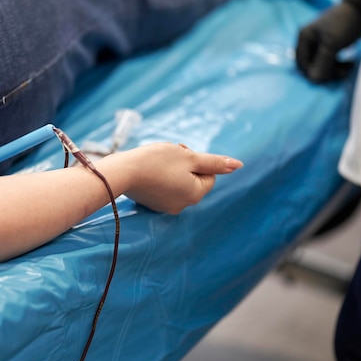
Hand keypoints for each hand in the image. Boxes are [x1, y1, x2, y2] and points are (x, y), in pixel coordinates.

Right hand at [108, 142, 242, 213]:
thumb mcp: (189, 157)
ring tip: (156, 162)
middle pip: (193, 178)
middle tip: (169, 155)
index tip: (180, 154)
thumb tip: (238, 165)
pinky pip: (163, 186)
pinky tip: (147, 170)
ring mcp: (165, 206)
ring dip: (171, 168)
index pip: (209, 174)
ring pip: (177, 181)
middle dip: (184, 164)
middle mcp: (182, 205)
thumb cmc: (156, 161)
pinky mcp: (151, 203)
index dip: (196, 160)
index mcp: (195, 194)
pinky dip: (158, 176)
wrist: (122, 172)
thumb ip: (215, 162)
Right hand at [296, 0, 360, 82]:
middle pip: (312, 64)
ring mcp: (320, 43)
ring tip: (348, 68)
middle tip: (342, 73)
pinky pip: (330, 60)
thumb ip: (322, 62)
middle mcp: (309, 41)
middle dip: (326, 71)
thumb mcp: (332, 43)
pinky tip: (349, 64)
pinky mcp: (331, 45)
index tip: (327, 77)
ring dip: (334, 70)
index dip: (312, 72)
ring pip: (322, 64)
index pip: (302, 62)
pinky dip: (338, 65)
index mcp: (304, 38)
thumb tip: (313, 79)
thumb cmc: (344, 23)